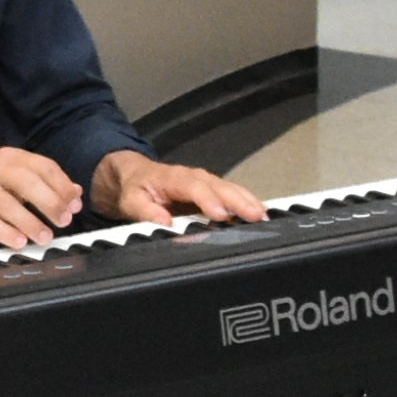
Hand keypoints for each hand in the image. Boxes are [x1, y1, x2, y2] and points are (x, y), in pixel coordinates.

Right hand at [0, 147, 88, 250]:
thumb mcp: (9, 180)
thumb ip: (40, 184)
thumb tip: (74, 193)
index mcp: (8, 157)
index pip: (43, 166)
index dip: (62, 186)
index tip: (74, 205)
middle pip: (28, 181)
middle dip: (50, 202)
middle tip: (63, 221)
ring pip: (8, 202)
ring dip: (29, 221)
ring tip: (44, 237)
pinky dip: (4, 231)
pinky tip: (17, 242)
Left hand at [91, 150, 268, 227]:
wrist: (135, 175)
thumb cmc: (135, 188)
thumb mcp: (131, 200)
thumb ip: (145, 210)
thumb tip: (163, 222)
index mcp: (175, 179)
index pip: (195, 188)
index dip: (209, 200)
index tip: (221, 214)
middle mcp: (195, 177)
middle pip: (221, 187)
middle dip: (239, 201)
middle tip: (256, 216)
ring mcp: (207, 183)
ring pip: (231, 189)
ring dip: (249, 202)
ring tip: (265, 217)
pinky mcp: (213, 191)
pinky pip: (233, 194)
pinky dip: (248, 203)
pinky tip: (261, 214)